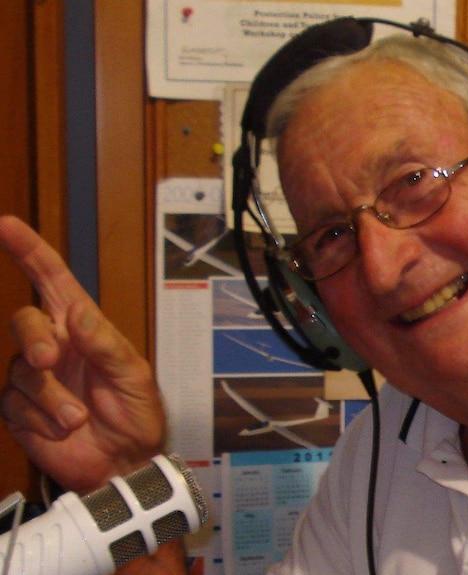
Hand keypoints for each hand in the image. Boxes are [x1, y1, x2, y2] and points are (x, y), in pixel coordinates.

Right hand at [0, 215, 165, 492]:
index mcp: (84, 329)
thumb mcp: (135, 376)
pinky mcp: (19, 409)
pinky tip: (63, 429)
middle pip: (24, 322)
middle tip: (51, 361)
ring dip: (50, 398)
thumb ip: (106, 345)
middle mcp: (55, 346)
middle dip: (35, 340)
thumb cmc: (137, 414)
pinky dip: (41, 420)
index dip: (30, 251)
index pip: (53, 281)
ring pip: (20, 372)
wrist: (123, 461)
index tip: (7, 225)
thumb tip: (77, 314)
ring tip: (78, 418)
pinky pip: (14, 405)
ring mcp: (34, 378)